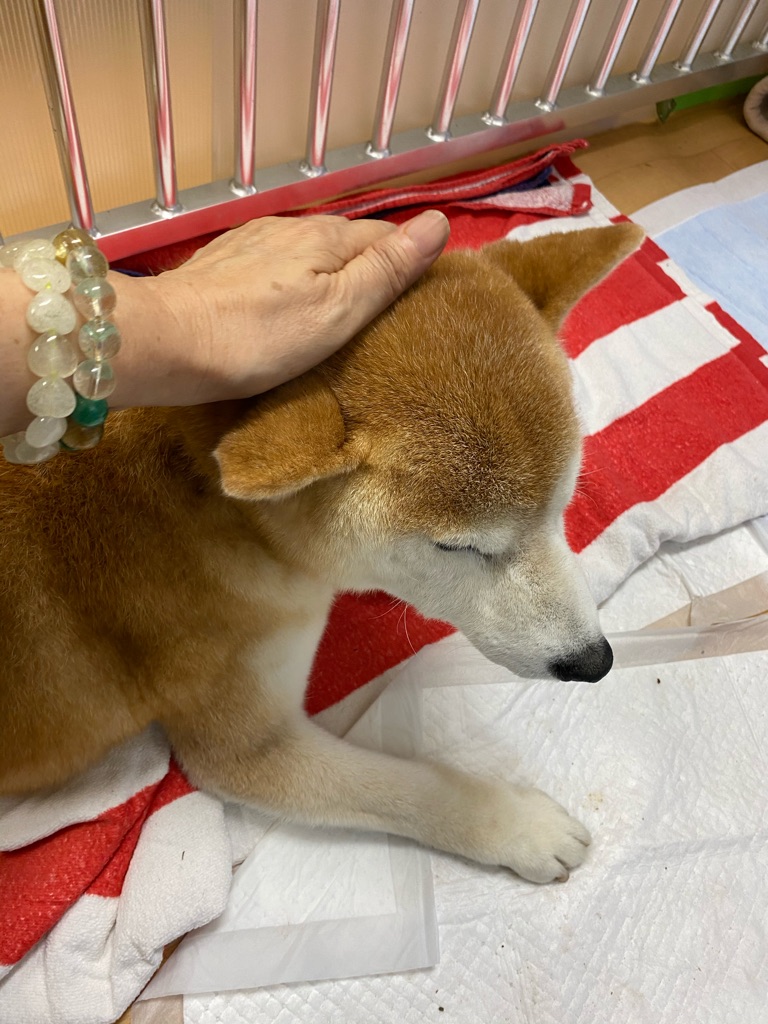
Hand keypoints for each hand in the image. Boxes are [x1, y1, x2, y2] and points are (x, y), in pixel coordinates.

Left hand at [111, 210, 448, 409]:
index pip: (386, 236)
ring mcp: (250, 242)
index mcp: (325, 237)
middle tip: (381, 315)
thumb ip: (386, 270)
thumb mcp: (338, 310)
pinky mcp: (222, 264)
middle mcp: (289, 228)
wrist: (166, 343)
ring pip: (307, 253)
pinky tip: (285, 309)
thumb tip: (438, 223)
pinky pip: (274, 265)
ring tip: (335, 314)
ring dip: (327, 275)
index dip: (407, 262)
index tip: (418, 299)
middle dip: (368, 269)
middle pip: (346, 243)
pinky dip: (291, 282)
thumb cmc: (258, 337)